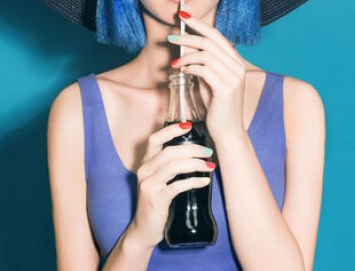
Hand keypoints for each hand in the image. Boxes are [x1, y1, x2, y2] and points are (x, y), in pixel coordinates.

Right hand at [127, 122, 215, 248]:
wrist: (144, 229)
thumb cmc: (156, 202)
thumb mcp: (159, 181)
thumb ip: (169, 166)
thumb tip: (195, 152)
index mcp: (145, 164)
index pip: (155, 139)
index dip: (171, 130)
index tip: (189, 126)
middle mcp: (144, 171)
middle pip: (169, 152)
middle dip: (192, 149)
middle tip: (208, 152)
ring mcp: (148, 185)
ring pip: (173, 166)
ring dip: (194, 163)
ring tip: (209, 165)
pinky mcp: (156, 199)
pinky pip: (178, 186)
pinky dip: (194, 181)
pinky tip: (205, 181)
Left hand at [168, 10, 249, 142]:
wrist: (227, 132)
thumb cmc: (216, 107)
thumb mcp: (208, 80)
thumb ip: (202, 64)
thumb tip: (185, 45)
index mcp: (235, 62)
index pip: (217, 35)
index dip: (200, 24)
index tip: (184, 16)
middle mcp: (237, 67)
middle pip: (211, 41)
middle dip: (189, 36)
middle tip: (171, 37)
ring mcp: (234, 78)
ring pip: (206, 55)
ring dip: (186, 55)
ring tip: (174, 62)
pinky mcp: (226, 89)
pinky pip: (204, 70)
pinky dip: (190, 67)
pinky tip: (182, 72)